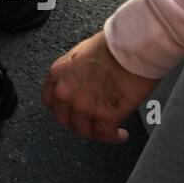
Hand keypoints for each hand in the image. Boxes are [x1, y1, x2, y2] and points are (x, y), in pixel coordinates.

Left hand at [42, 30, 157, 143]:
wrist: (134, 46)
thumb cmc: (115, 45)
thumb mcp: (82, 54)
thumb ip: (76, 72)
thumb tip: (84, 82)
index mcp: (57, 74)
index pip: (50, 101)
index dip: (62, 110)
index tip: (70, 113)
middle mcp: (65, 92)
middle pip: (65, 120)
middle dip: (78, 124)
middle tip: (91, 123)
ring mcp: (83, 106)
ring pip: (85, 130)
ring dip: (97, 133)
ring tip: (108, 131)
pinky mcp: (105, 115)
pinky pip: (105, 134)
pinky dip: (113, 137)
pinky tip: (120, 135)